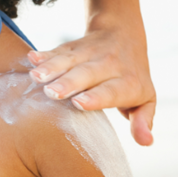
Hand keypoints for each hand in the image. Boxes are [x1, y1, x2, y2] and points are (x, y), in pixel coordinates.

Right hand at [27, 16, 156, 145]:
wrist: (124, 34)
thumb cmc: (132, 79)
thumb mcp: (145, 99)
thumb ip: (143, 121)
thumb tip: (146, 142)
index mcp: (127, 82)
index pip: (111, 90)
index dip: (96, 96)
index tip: (79, 103)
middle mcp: (108, 64)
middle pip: (87, 73)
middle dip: (69, 82)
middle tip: (52, 93)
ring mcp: (90, 53)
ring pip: (70, 60)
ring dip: (52, 67)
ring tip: (36, 77)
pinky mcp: (74, 46)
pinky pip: (59, 50)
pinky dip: (45, 54)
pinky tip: (31, 58)